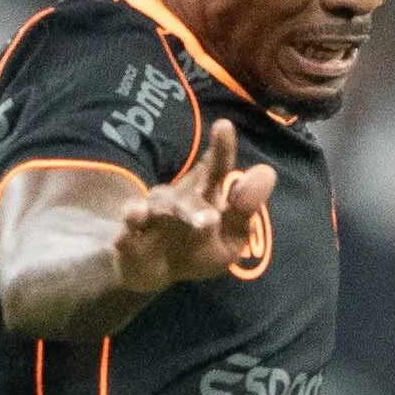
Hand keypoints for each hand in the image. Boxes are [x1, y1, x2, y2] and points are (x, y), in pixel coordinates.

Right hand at [108, 117, 273, 294]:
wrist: (151, 268)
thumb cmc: (198, 247)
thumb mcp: (229, 234)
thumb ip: (244, 207)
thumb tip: (267, 172)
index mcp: (204, 196)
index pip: (215, 171)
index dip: (220, 149)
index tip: (223, 126)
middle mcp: (177, 201)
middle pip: (185, 199)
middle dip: (195, 209)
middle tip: (211, 220)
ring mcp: (151, 217)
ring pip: (155, 211)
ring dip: (158, 214)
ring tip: (159, 219)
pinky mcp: (129, 238)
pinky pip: (127, 232)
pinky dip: (128, 227)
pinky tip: (130, 221)